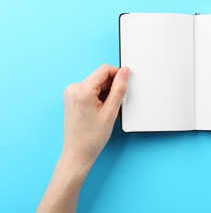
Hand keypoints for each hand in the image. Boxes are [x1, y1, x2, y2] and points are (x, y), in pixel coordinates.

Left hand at [37, 64, 129, 212]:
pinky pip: (90, 90)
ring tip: (108, 111)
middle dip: (112, 88)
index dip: (118, 74)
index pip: (104, 70)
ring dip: (106, 93)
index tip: (126, 84)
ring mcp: (71, 93)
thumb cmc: (91, 138)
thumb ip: (119, 89)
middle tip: (115, 106)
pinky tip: (102, 111)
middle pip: (100, 77)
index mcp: (82, 90)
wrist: (77, 154)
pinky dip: (99, 97)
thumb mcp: (111, 112)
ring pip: (96, 84)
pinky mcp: (72, 98)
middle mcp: (73, 89)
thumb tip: (124, 72)